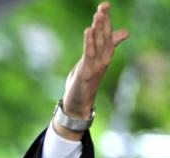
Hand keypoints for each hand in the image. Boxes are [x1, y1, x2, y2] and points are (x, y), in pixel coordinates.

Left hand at [57, 2, 128, 139]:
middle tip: (103, 6)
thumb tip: (125, 32)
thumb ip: (105, 45)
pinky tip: (88, 31)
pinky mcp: (86, 72)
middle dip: (104, 21)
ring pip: (99, 44)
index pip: (107, 34)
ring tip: (98, 15)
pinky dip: (89, 42)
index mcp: (104, 55)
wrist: (78, 103)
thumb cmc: (85, 81)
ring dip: (98, 29)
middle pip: (105, 37)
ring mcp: (96, 66)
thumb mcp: (94, 60)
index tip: (104, 6)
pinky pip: (89, 54)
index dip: (106, 20)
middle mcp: (103, 59)